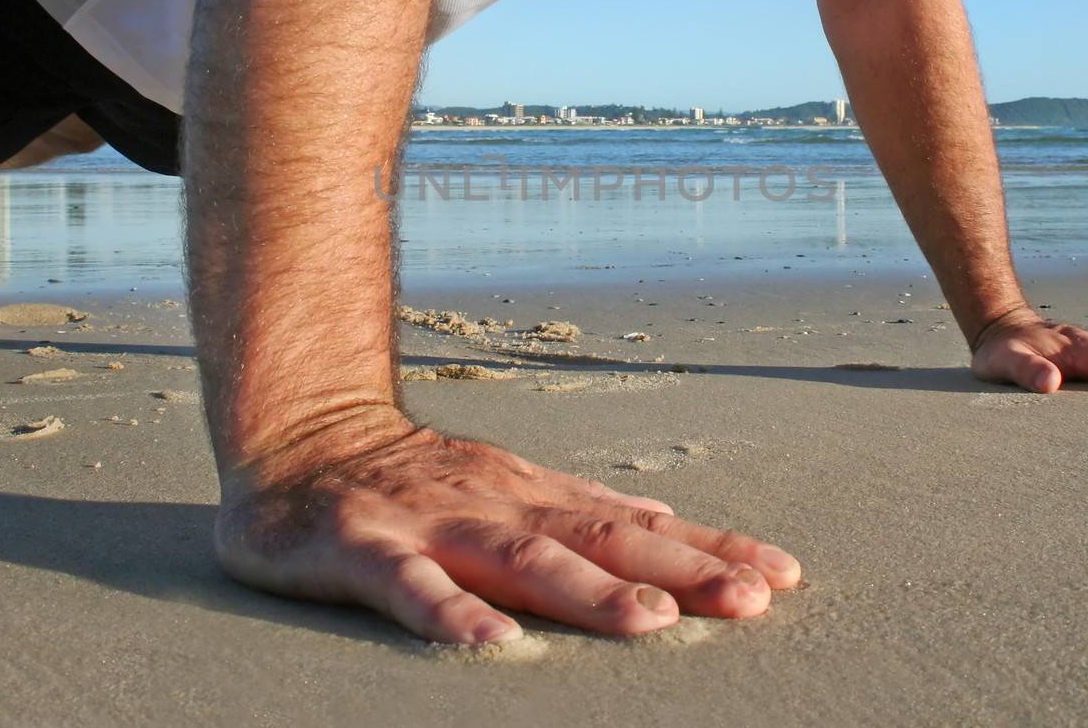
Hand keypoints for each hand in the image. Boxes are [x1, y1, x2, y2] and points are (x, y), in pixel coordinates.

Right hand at [213, 407, 802, 643]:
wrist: (303, 440)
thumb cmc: (416, 478)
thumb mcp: (510, 486)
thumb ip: (582, 510)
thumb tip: (671, 525)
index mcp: (537, 498)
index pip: (639, 527)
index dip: (712, 549)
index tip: (784, 575)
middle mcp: (499, 505)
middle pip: (601, 540)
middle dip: (680, 573)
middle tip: (751, 600)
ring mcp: (435, 523)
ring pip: (521, 558)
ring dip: (589, 592)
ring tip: (650, 625)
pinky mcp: (365, 546)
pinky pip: (410, 585)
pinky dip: (451, 614)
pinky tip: (492, 646)